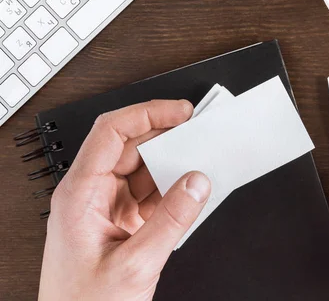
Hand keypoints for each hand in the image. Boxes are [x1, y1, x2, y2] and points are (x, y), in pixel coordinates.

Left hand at [39, 100, 211, 300]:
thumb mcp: (134, 264)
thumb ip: (171, 221)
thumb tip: (197, 183)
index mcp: (80, 194)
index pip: (111, 133)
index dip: (147, 114)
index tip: (179, 112)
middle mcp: (91, 194)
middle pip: (130, 147)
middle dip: (166, 137)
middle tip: (198, 131)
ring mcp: (107, 208)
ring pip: (144, 170)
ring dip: (172, 166)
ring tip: (200, 161)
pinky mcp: (122, 222)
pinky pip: (151, 193)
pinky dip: (173, 190)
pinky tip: (190, 191)